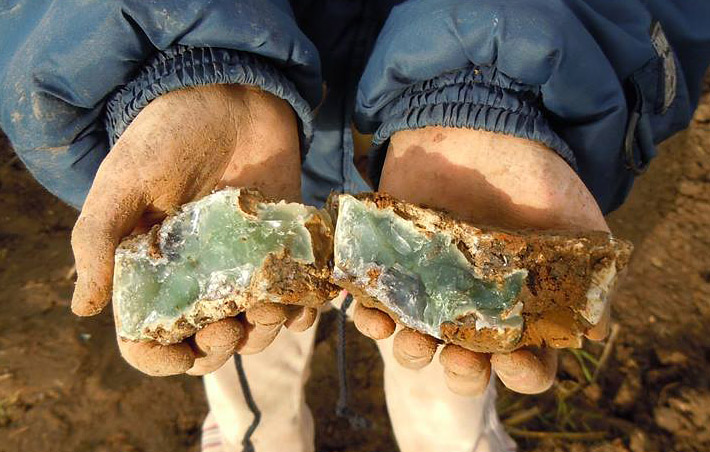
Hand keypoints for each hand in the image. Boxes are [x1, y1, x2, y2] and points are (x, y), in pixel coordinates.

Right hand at [71, 84, 316, 375]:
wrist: (231, 95)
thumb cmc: (170, 134)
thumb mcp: (125, 181)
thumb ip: (99, 239)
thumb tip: (83, 306)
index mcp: (152, 269)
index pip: (149, 335)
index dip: (162, 357)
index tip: (182, 356)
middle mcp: (197, 275)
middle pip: (206, 341)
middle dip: (218, 349)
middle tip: (228, 329)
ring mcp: (242, 264)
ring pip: (252, 327)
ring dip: (262, 333)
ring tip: (268, 309)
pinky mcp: (281, 248)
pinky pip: (293, 297)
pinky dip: (299, 310)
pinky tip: (301, 303)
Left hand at [353, 126, 610, 394]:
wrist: (483, 125)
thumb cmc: (536, 177)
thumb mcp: (578, 223)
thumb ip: (590, 278)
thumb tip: (594, 333)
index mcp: (521, 309)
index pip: (525, 364)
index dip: (522, 373)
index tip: (514, 358)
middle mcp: (474, 309)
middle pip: (467, 366)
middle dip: (463, 373)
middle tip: (462, 359)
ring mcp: (431, 289)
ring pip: (416, 344)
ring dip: (412, 354)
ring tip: (412, 342)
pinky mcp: (394, 265)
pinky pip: (375, 304)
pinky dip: (369, 317)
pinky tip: (369, 315)